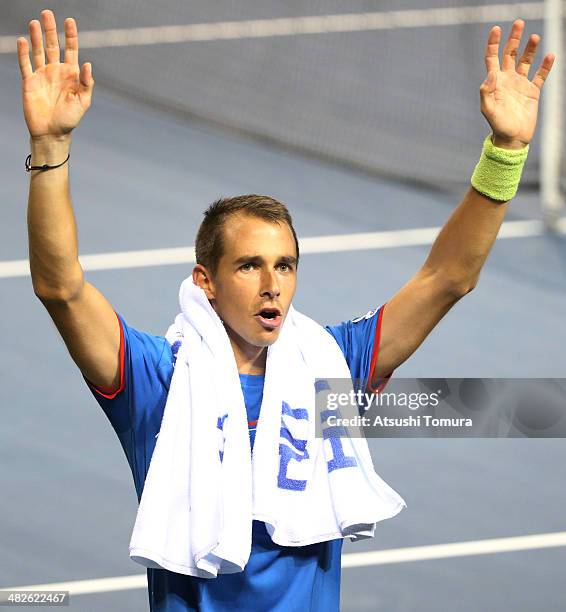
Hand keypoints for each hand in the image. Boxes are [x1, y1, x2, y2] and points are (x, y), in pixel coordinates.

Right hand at [17, 9, 93, 138]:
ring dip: (37, 37)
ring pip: (38, 51)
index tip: (69, 20)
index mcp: (71, 75)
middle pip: (52, 46)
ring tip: (34, 22)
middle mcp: (56, 71)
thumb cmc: (70, 119)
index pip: (71, 50)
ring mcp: (42, 75)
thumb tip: (87, 63)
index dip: (70, 35)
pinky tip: (23, 40)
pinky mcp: (29, 82)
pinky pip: (25, 64)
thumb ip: (86, 82)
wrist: (52, 133)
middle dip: (50, 30)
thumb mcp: (83, 101)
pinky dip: (23, 52)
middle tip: (47, 13)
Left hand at [480, 19, 554, 149]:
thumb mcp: (488, 109)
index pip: (492, 58)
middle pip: (510, 54)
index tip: (496, 28)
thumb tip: (490, 74)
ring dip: (530, 49)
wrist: (512, 139)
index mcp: (495, 82)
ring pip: (526, 61)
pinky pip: (540, 75)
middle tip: (518, 23)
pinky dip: (545, 66)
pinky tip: (549, 56)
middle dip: (513, 39)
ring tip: (535, 37)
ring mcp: (521, 84)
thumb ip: (486, 92)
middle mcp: (508, 80)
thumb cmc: (498, 125)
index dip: (493, 43)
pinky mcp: (533, 91)